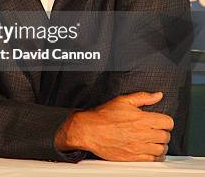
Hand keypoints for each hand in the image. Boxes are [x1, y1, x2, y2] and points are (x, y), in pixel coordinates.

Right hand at [55, 91, 172, 160]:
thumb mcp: (122, 100)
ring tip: (154, 141)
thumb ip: (143, 97)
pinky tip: (150, 151)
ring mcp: (139, 147)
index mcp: (142, 119)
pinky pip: (153, 160)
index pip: (168, 122)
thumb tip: (157, 95)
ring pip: (162, 149)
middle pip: (166, 136)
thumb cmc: (103, 116)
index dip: (165, 121)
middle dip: (162, 132)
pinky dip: (155, 156)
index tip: (160, 121)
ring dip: (160, 145)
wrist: (89, 131)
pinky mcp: (134, 158)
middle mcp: (143, 134)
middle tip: (155, 130)